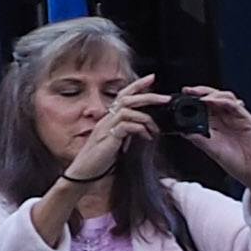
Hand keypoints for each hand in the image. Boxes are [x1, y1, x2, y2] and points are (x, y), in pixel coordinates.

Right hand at [64, 73, 167, 188]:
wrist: (85, 172)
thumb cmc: (100, 159)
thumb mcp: (117, 142)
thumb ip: (128, 132)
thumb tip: (144, 128)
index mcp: (109, 118)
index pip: (123, 95)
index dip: (137, 85)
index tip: (152, 78)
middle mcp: (106, 119)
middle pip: (127, 98)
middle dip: (148, 95)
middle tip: (165, 98)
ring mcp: (106, 127)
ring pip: (128, 110)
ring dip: (147, 117)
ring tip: (156, 128)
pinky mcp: (108, 137)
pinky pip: (126, 126)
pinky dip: (140, 129)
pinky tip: (146, 138)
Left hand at [173, 84, 250, 208]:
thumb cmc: (234, 162)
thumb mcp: (212, 150)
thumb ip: (199, 139)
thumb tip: (183, 131)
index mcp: (215, 124)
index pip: (203, 106)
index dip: (192, 100)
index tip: (180, 97)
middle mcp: (225, 118)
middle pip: (213, 97)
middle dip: (199, 92)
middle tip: (187, 90)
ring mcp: (237, 118)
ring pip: (224, 97)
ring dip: (211, 94)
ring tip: (200, 97)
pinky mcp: (248, 120)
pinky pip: (235, 106)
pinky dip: (224, 101)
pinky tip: (214, 102)